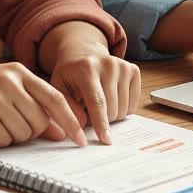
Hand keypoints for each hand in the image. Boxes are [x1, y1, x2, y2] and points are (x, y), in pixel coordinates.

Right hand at [0, 62, 87, 148]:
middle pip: (40, 121)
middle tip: (9, 125)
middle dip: (30, 132)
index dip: (72, 121)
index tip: (82, 140)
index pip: (56, 99)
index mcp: (19, 71)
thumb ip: (31, 104)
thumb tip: (59, 131)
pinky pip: (2, 140)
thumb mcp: (1, 86)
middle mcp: (10, 81)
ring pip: (23, 133)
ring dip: (10, 136)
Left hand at [40, 21, 140, 143]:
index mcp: (87, 69)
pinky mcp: (133, 70)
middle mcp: (108, 65)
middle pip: (112, 109)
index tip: (106, 140)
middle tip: (90, 111)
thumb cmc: (70, 73)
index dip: (101, 123)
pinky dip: (123, 108)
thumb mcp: (58, 87)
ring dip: (112, 114)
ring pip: (124, 109)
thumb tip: (82, 125)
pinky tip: (112, 97)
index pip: (97, 101)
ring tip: (100, 103)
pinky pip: (133, 103)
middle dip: (102, 120)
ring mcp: (122, 66)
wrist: (83, 51)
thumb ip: (65, 108)